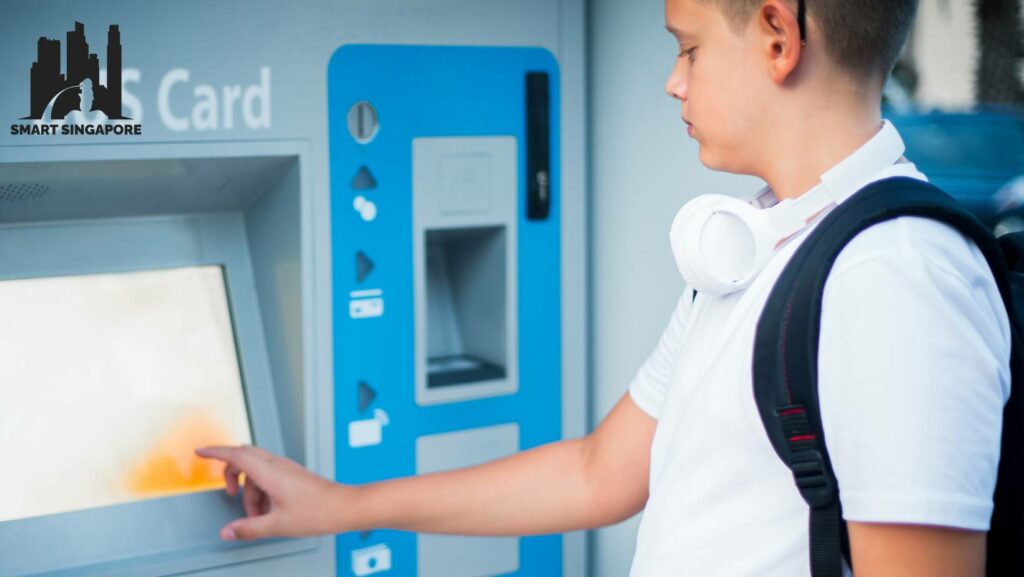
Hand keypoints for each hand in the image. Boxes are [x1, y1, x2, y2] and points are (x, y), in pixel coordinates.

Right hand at [195, 445, 352, 540]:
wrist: (346, 507)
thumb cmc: (319, 511)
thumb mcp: (278, 525)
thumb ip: (249, 528)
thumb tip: (228, 532)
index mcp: (270, 472)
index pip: (236, 454)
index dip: (215, 452)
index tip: (199, 451)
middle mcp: (278, 465)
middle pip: (244, 458)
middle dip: (232, 475)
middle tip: (230, 493)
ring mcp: (286, 469)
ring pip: (256, 471)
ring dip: (250, 491)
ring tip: (258, 516)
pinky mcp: (293, 475)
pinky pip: (268, 477)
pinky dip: (262, 492)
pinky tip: (269, 511)